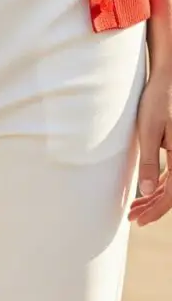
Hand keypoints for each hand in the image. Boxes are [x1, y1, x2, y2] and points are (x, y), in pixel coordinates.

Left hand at [129, 66, 171, 226]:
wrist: (167, 80)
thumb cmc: (157, 101)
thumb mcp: (149, 131)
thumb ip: (149, 162)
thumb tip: (147, 191)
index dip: (155, 210)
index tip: (139, 220)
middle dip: (153, 208)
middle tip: (133, 218)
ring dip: (155, 198)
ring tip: (135, 208)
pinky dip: (159, 185)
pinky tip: (146, 190)